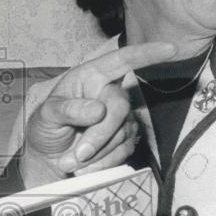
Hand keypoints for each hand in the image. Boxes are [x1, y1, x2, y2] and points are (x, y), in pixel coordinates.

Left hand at [21, 42, 175, 184]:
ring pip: (122, 134)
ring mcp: (120, 118)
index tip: (170, 48)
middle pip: (119, 108)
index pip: (122, 60)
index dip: (146, 53)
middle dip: (99, 134)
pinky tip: (84, 167)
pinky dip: (102, 163)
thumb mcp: (46, 115)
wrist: (49, 158)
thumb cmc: (46, 127)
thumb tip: (98, 109)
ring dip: (96, 153)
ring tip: (71, 161)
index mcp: (91, 77)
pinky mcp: (125, 139)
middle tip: (78, 154)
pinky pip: (123, 152)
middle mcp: (109, 93)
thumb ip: (68, 109)